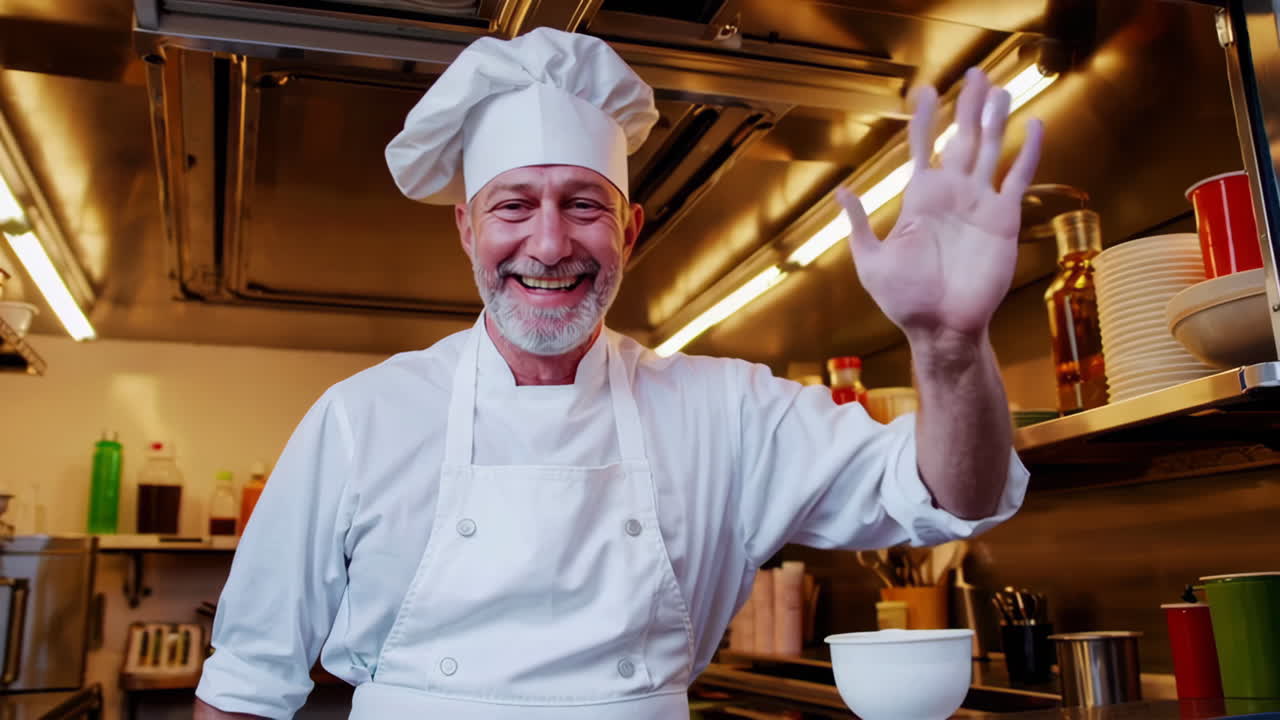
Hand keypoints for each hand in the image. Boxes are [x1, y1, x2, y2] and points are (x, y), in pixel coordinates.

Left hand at [837, 67, 1043, 345]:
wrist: (941, 327)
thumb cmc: (905, 300)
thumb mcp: (871, 260)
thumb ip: (858, 225)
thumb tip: (842, 191)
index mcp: (920, 199)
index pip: (923, 149)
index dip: (925, 120)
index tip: (926, 92)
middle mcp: (952, 195)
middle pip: (962, 138)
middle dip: (967, 106)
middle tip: (973, 73)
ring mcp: (980, 203)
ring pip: (990, 149)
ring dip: (995, 119)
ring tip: (999, 88)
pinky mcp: (1004, 218)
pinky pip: (1018, 177)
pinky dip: (1027, 151)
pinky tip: (1034, 126)